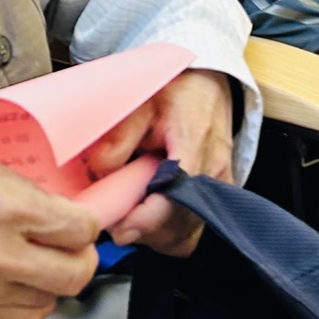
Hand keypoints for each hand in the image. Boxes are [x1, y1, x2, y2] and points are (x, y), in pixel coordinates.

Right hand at [0, 145, 98, 318]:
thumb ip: (24, 189)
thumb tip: (55, 205)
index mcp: (8, 208)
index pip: (79, 229)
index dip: (88, 224)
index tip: (83, 221)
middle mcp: (1, 253)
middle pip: (75, 273)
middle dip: (83, 258)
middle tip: (76, 247)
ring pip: (51, 301)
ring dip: (55, 283)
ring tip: (43, 262)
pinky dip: (30, 303)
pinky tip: (22, 283)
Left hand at [82, 69, 232, 255]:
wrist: (208, 83)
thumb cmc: (174, 88)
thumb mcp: (141, 100)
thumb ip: (119, 135)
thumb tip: (98, 171)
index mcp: (194, 142)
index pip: (177, 196)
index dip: (147, 219)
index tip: (119, 226)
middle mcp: (213, 171)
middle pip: (180, 225)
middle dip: (144, 230)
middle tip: (114, 217)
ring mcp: (220, 187)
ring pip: (186, 236)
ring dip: (154, 235)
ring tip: (129, 213)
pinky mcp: (217, 196)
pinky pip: (192, 231)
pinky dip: (167, 233)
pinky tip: (147, 214)